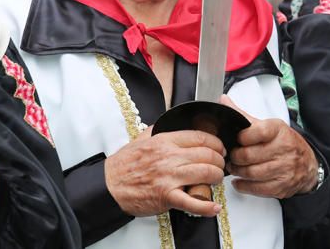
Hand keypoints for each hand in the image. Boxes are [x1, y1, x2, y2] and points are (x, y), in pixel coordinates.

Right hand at [104, 127, 225, 217]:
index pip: (199, 137)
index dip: (215, 142)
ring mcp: (168, 177)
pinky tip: (214, 207)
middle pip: (206, 154)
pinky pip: (192, 202)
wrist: (108, 186)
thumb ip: (158, 129)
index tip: (219, 147)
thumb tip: (171, 123)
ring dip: (216, 177)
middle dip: (219, 160)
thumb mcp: (141, 139)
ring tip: (216, 179)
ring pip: (205, 173)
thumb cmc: (124, 165)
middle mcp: (169, 157)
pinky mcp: (166, 197)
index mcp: (164, 141)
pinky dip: (206, 206)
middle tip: (220, 164)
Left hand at [221, 95, 318, 198]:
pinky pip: (257, 188)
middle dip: (235, 157)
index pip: (256, 132)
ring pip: (251, 173)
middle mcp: (283, 149)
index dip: (241, 137)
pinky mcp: (281, 186)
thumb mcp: (269, 126)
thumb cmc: (286, 143)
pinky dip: (243, 186)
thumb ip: (245, 117)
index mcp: (278, 130)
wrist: (309, 164)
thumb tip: (224, 102)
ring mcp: (283, 169)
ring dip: (237, 171)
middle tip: (231, 156)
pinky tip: (239, 181)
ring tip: (234, 167)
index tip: (236, 139)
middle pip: (248, 155)